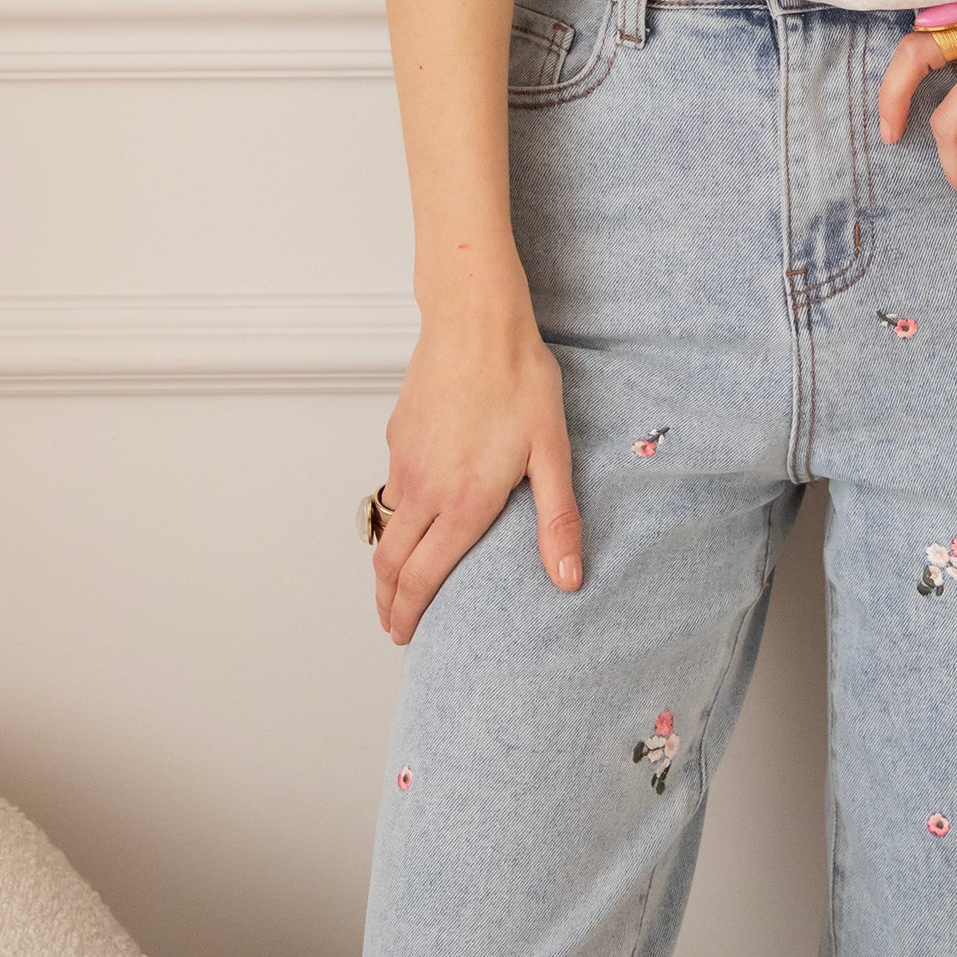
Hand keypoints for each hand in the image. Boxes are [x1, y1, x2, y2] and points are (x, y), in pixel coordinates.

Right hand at [372, 282, 580, 642]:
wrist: (475, 322)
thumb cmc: (518, 381)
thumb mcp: (552, 453)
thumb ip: (558, 521)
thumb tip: (568, 579)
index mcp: (462, 503)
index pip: (423, 578)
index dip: (409, 613)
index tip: (404, 635)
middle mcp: (424, 489)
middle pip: (390, 561)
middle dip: (387, 599)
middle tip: (391, 622)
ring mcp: (405, 460)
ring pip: (389, 522)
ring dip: (389, 556)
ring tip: (401, 572)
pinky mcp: (397, 434)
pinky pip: (393, 484)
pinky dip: (397, 510)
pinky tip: (416, 505)